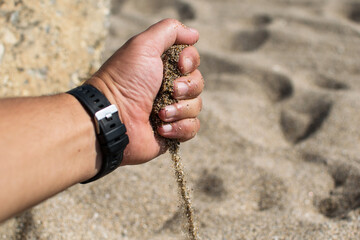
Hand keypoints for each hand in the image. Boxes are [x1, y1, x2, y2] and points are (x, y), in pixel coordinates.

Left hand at [86, 19, 202, 164]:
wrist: (113, 118)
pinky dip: (179, 128)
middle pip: (198, 83)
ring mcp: (171, 110)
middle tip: (170, 90)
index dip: (190, 62)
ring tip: (160, 114)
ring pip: (196, 106)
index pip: (192, 61)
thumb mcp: (144, 45)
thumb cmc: (125, 80)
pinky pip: (192, 128)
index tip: (179, 65)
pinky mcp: (172, 132)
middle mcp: (168, 87)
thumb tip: (194, 34)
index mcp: (162, 67)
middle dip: (186, 87)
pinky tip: (161, 128)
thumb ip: (169, 31)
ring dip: (179, 109)